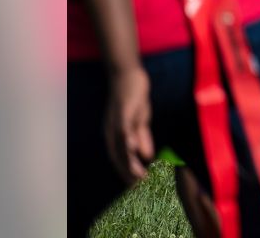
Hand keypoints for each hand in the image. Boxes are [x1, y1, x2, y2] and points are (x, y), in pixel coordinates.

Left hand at [104, 65, 153, 183]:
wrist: (127, 74)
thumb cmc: (133, 97)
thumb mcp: (141, 120)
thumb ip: (143, 138)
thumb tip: (147, 156)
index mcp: (115, 133)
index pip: (119, 156)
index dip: (125, 171)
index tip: (134, 184)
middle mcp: (111, 130)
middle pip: (118, 154)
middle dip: (127, 171)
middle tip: (137, 184)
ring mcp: (116, 120)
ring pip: (121, 144)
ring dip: (129, 160)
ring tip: (138, 174)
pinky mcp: (123, 110)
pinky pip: (124, 127)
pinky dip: (128, 139)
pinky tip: (134, 149)